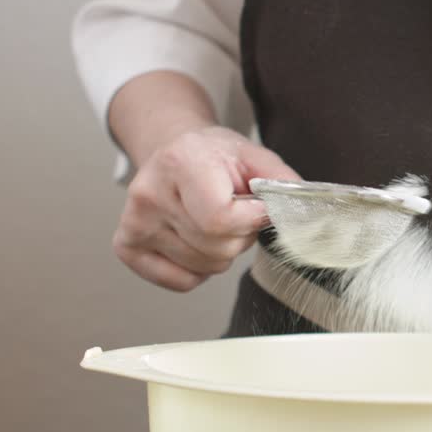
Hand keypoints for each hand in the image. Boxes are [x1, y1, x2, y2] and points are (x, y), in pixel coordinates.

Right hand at [113, 126, 299, 291]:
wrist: (173, 149)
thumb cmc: (213, 156)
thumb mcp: (253, 155)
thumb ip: (281, 183)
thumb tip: (305, 212)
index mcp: (181, 162)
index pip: (221, 219)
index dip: (251, 220)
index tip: (258, 208)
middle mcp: (150, 193)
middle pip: (217, 246)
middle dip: (239, 236)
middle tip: (233, 212)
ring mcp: (134, 222)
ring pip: (204, 267)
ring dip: (221, 251)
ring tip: (212, 221)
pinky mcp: (127, 246)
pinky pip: (182, 282)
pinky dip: (198, 269)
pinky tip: (195, 238)